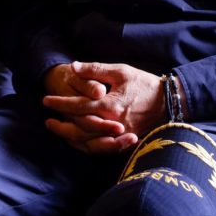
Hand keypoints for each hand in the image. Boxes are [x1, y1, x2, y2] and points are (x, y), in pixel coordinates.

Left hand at [43, 61, 165, 153]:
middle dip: (61, 124)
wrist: (170, 102)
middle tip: (47, 120)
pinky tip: (77, 141)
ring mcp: (119, 136)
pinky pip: (101, 148)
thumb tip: (74, 67)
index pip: (78, 106)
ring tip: (58, 130)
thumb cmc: (144, 84)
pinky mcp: (125, 141)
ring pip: (88, 142)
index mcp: (110, 105)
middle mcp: (112, 124)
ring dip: (71, 137)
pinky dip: (87, 146)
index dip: (60, 103)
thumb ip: (95, 70)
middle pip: (79, 129)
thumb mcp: (120, 71)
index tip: (46, 100)